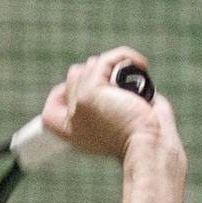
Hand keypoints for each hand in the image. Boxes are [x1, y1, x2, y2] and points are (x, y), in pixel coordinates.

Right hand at [38, 45, 170, 165]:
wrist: (151, 146)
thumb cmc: (147, 138)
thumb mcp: (122, 122)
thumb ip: (107, 104)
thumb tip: (113, 73)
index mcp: (75, 134)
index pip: (51, 111)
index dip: (63, 94)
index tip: (87, 90)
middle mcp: (71, 121)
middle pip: (74, 77)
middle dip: (99, 74)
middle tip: (122, 88)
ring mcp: (77, 106)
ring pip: (89, 66)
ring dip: (112, 66)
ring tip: (134, 77)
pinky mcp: (90, 94)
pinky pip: (104, 61)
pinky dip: (124, 56)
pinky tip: (141, 64)